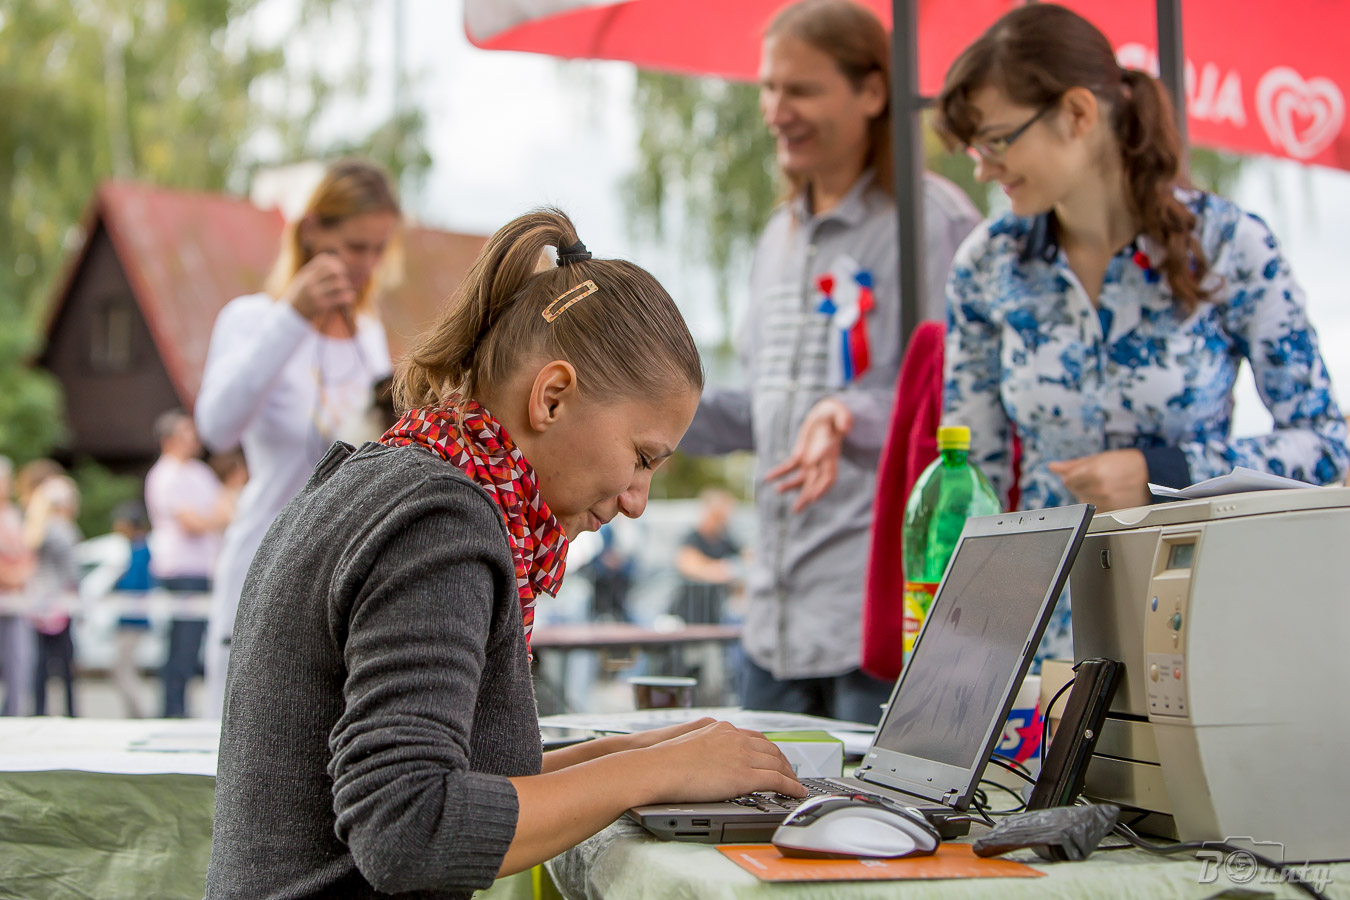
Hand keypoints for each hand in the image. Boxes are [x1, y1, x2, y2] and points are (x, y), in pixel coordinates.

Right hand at [283, 252, 355, 321]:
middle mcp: (310, 282)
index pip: (324, 260)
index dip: (335, 263)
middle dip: (342, 273)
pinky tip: (350, 298)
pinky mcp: (321, 305)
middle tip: (344, 279)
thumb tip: (329, 256)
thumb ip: (314, 269)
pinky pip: (339, 299)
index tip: (340, 269)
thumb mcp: (302, 279)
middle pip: (333, 270)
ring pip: (338, 284)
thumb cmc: (299, 296)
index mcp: (306, 274)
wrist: (291, 316)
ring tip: (347, 290)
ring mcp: (315, 293)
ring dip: (346, 286)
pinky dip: (348, 297)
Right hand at [634, 719, 804, 804]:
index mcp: (722, 729)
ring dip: (791, 774)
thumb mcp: (690, 743)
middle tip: (790, 772)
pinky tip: (796, 792)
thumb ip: (706, 746)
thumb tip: (709, 759)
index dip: (768, 749)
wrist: (659, 768)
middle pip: (770, 748)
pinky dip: (791, 786)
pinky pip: (777, 780)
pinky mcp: (744, 774)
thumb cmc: (664, 761)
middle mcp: (735, 738)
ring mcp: (741, 755)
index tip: (774, 757)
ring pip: (778, 763)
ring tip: (796, 784)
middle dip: (784, 761)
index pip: (754, 737)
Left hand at [765, 397, 853, 512]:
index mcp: (831, 455)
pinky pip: (789, 467)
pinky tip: (767, 478)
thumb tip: (846, 427)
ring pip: (801, 479)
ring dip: (790, 487)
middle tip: (796, 509)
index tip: (814, 497)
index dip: (823, 487)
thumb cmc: (834, 413)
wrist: (827, 415)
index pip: (829, 475)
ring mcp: (811, 461)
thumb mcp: (839, 411)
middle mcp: (821, 462)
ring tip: (778, 490)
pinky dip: (779, 473)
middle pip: (814, 483)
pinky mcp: (801, 455)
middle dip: (806, 496)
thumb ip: (843, 418)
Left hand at [1047, 449, 1149, 511]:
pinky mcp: (1112, 512)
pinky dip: (1098, 505)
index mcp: (1093, 472)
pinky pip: (1094, 510)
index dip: (1074, 476)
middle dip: (1082, 485)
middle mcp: (1098, 488)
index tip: (1085, 474)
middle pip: (1075, 491)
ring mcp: (1105, 502)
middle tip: (1099, 479)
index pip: (1068, 480)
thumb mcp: (1098, 458)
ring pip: (1083, 501)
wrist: (1151, 475)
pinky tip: (1109, 496)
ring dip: (1090, 495)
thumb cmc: (1125, 463)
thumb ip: (1072, 465)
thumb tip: (1052, 466)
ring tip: (1106, 487)